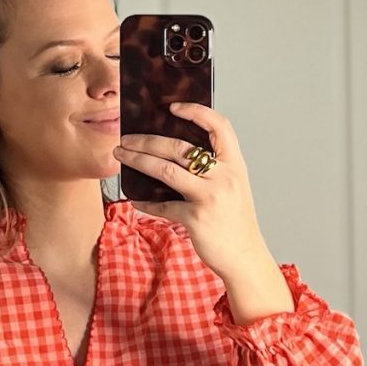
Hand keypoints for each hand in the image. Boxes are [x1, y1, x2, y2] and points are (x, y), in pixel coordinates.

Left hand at [112, 102, 271, 277]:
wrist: (245, 257)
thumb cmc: (235, 221)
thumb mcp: (233, 186)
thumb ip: (214, 168)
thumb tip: (175, 152)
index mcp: (234, 165)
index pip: (220, 126)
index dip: (197, 112)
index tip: (173, 108)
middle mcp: (224, 177)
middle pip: (180, 147)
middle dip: (147, 140)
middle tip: (126, 138)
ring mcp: (210, 197)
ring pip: (166, 170)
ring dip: (138, 160)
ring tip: (121, 155)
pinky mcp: (196, 218)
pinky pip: (163, 206)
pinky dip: (145, 202)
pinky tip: (135, 199)